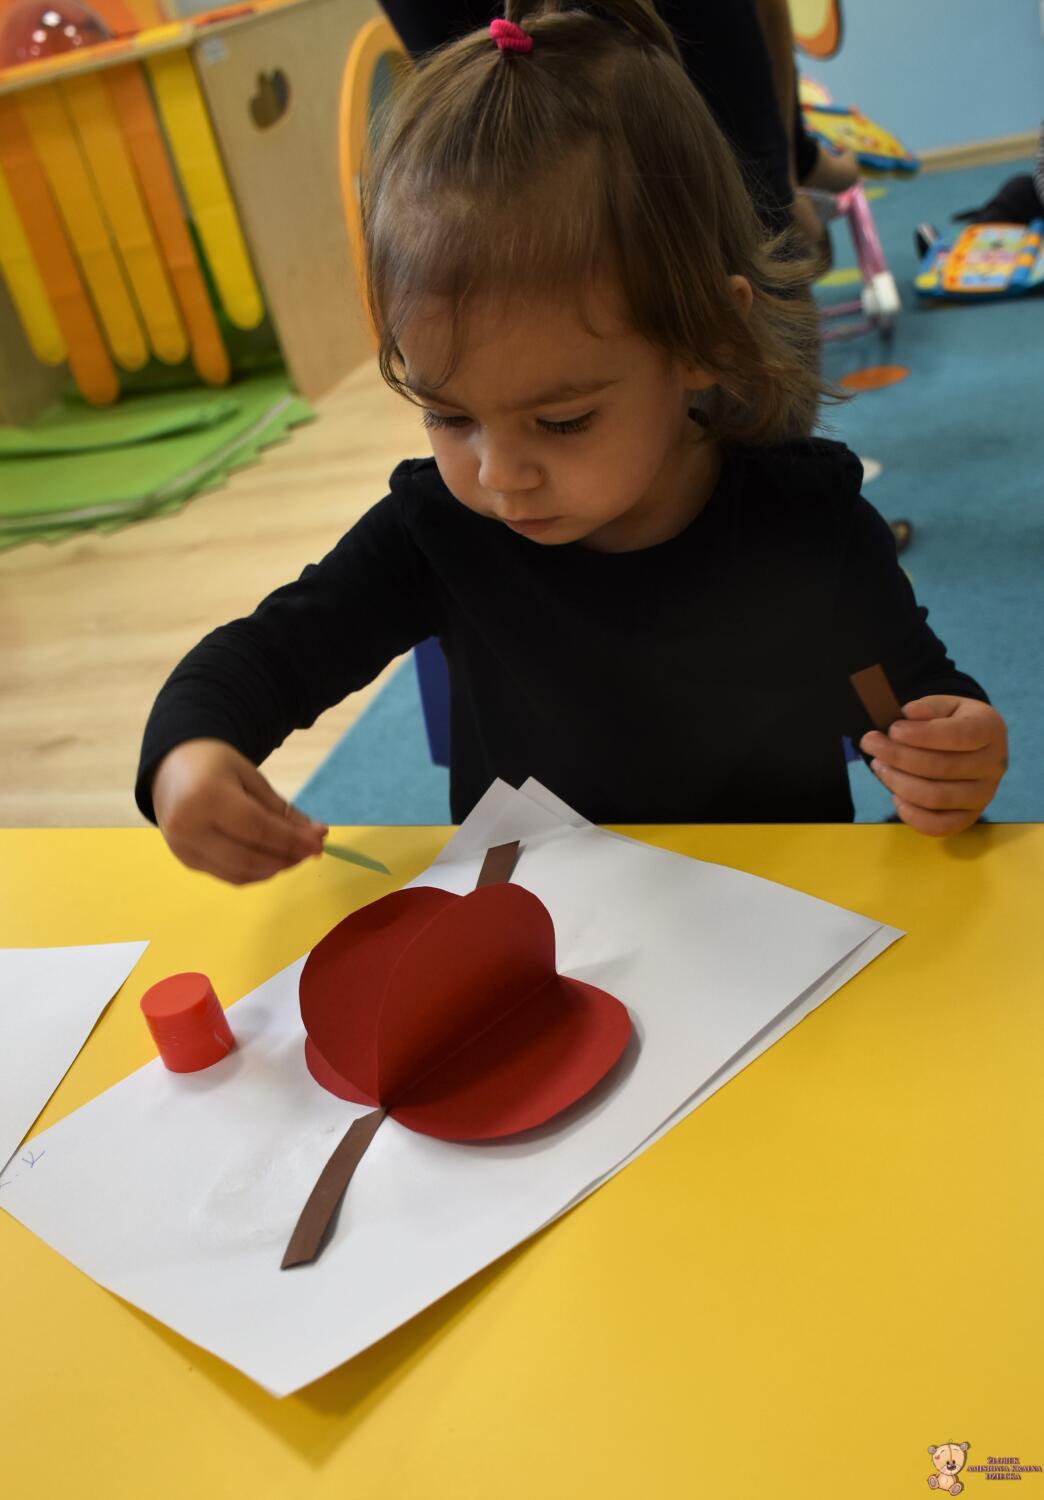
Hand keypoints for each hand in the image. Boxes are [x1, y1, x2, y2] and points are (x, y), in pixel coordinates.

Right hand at [152, 739, 327, 883]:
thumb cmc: (216, 767)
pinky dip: (256, 873)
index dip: (291, 840)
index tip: (318, 843)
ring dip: (274, 869)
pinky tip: (274, 861)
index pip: (257, 828)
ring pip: (238, 873)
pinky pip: (228, 876)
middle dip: (286, 858)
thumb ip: (282, 810)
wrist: (171, 769)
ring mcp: (183, 848)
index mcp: (205, 796)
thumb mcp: (252, 778)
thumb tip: (317, 835)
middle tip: (312, 851)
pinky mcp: (186, 861)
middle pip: (247, 857)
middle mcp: (188, 826)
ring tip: (296, 855)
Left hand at [859, 696, 1007, 835]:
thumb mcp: (943, 705)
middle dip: (898, 756)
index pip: (959, 735)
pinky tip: (895, 796)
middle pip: (942, 768)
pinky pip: (940, 826)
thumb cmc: (951, 721)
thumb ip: (927, 708)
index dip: (922, 735)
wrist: (971, 743)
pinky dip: (912, 815)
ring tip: (879, 765)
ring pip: (937, 798)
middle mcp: (994, 764)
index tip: (892, 730)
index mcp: (990, 728)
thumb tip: (911, 713)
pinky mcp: (970, 816)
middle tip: (871, 743)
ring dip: (899, 782)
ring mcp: (984, 794)